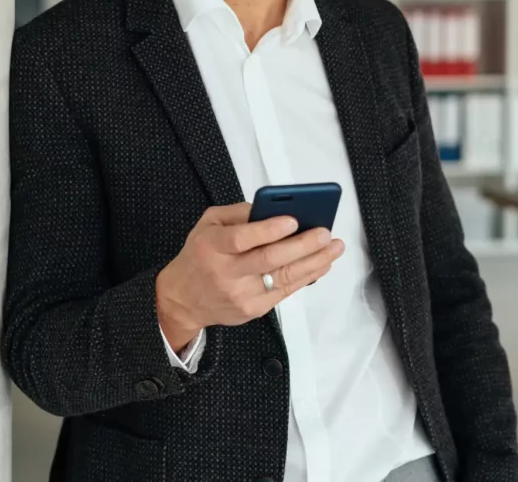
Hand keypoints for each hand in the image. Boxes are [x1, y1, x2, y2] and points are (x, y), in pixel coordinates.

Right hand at [155, 203, 343, 351]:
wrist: (183, 299)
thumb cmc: (200, 253)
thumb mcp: (208, 223)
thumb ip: (238, 213)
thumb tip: (273, 208)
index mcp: (212, 246)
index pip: (242, 239)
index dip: (268, 230)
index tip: (293, 220)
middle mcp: (226, 273)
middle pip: (269, 260)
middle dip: (302, 246)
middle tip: (325, 233)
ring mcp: (241, 295)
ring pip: (283, 278)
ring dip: (314, 262)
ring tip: (334, 248)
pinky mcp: (253, 310)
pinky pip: (285, 292)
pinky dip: (307, 277)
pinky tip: (322, 264)